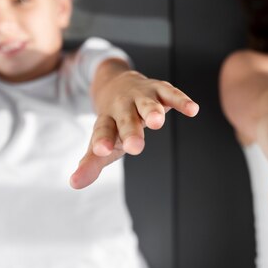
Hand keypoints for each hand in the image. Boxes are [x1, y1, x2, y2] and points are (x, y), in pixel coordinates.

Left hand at [70, 71, 198, 188]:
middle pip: (126, 119)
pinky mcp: (159, 89)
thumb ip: (90, 164)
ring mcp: (141, 96)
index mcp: (107, 120)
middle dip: (130, 131)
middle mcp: (123, 106)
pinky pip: (171, 94)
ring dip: (152, 111)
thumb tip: (74, 184)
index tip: (101, 150)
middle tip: (134, 147)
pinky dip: (181, 101)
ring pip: (147, 103)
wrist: (115, 83)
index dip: (102, 140)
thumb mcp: (102, 142)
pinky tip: (192, 110)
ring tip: (156, 122)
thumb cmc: (112, 122)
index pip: (102, 130)